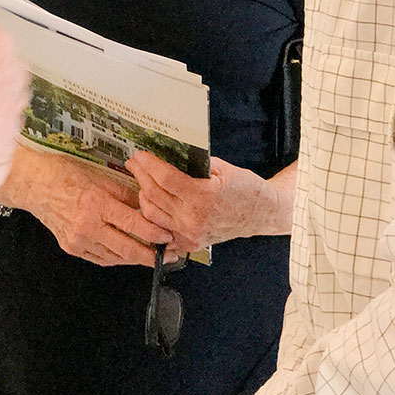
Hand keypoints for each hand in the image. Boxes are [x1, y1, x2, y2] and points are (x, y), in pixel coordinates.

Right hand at [0, 145, 173, 266]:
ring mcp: (78, 241)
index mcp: (96, 204)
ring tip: (153, 256)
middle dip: (151, 255)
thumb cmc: (63, 173)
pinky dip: (117, 258)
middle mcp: (87, 226)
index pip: (133, 224)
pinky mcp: (72, 248)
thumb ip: (124, 192)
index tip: (169, 237)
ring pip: (115, 257)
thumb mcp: (98, 175)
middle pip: (127, 248)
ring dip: (135, 258)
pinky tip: (127, 254)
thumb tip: (148, 203)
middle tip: (170, 256)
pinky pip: (101, 258)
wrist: (32, 184)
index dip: (154, 233)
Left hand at [127, 152, 287, 252]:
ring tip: (141, 180)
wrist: (261, 214)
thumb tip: (168, 151)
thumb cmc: (245, 189)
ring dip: (142, 194)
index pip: (164, 178)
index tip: (140, 154)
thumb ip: (195, 162)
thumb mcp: (221, 167)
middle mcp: (193, 219)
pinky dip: (151, 217)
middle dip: (140, 174)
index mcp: (203, 197)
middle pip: (154, 194)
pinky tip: (149, 202)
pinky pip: (160, 231)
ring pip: (151, 214)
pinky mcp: (189, 243)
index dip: (148, 164)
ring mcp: (190, 234)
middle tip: (134, 162)